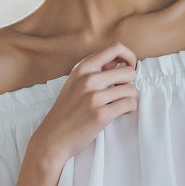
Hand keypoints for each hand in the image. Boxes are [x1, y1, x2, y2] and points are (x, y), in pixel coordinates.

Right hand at [30, 42, 137, 167]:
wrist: (53, 137)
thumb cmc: (68, 110)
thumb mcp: (75, 82)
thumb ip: (95, 70)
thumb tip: (121, 61)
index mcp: (83, 68)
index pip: (115, 47)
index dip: (129, 56)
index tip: (128, 67)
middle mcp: (88, 79)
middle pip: (129, 72)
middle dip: (129, 83)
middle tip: (120, 92)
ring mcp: (94, 97)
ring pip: (131, 89)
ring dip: (129, 98)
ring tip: (118, 104)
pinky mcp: (101, 115)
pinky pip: (129, 104)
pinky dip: (129, 109)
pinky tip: (120, 112)